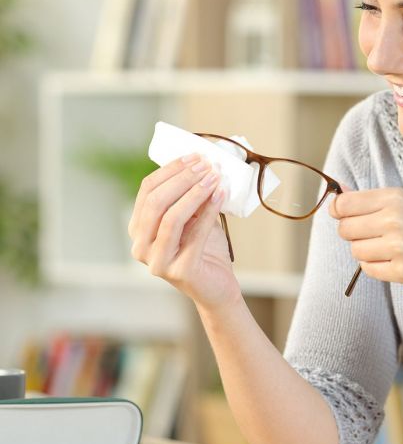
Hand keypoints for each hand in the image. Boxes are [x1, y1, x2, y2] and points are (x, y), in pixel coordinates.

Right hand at [128, 154, 241, 312]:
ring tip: (215, 177)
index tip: (195, 156)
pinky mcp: (180, 271)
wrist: (217, 287)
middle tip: (206, 164)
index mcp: (139, 229)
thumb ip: (191, 196)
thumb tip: (201, 163)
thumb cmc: (205, 250)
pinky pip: (194, 234)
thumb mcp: (195, 217)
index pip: (147, 190)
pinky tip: (221, 194)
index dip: (171, 170)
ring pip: (171, 217)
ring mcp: (157, 261)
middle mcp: (140, 246)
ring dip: (195, 192)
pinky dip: (209, 210)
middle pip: (156, 201)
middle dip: (183, 178)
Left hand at [329, 187, 402, 303]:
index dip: (338, 212)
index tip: (344, 216)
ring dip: (366, 252)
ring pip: (356, 251)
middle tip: (373, 235)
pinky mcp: (402, 271)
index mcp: (393, 198)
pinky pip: (369, 270)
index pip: (344, 204)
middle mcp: (394, 219)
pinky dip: (376, 267)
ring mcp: (398, 246)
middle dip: (353, 234)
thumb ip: (368, 199)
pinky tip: (394, 262)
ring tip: (388, 249)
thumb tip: (336, 192)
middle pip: (345, 229)